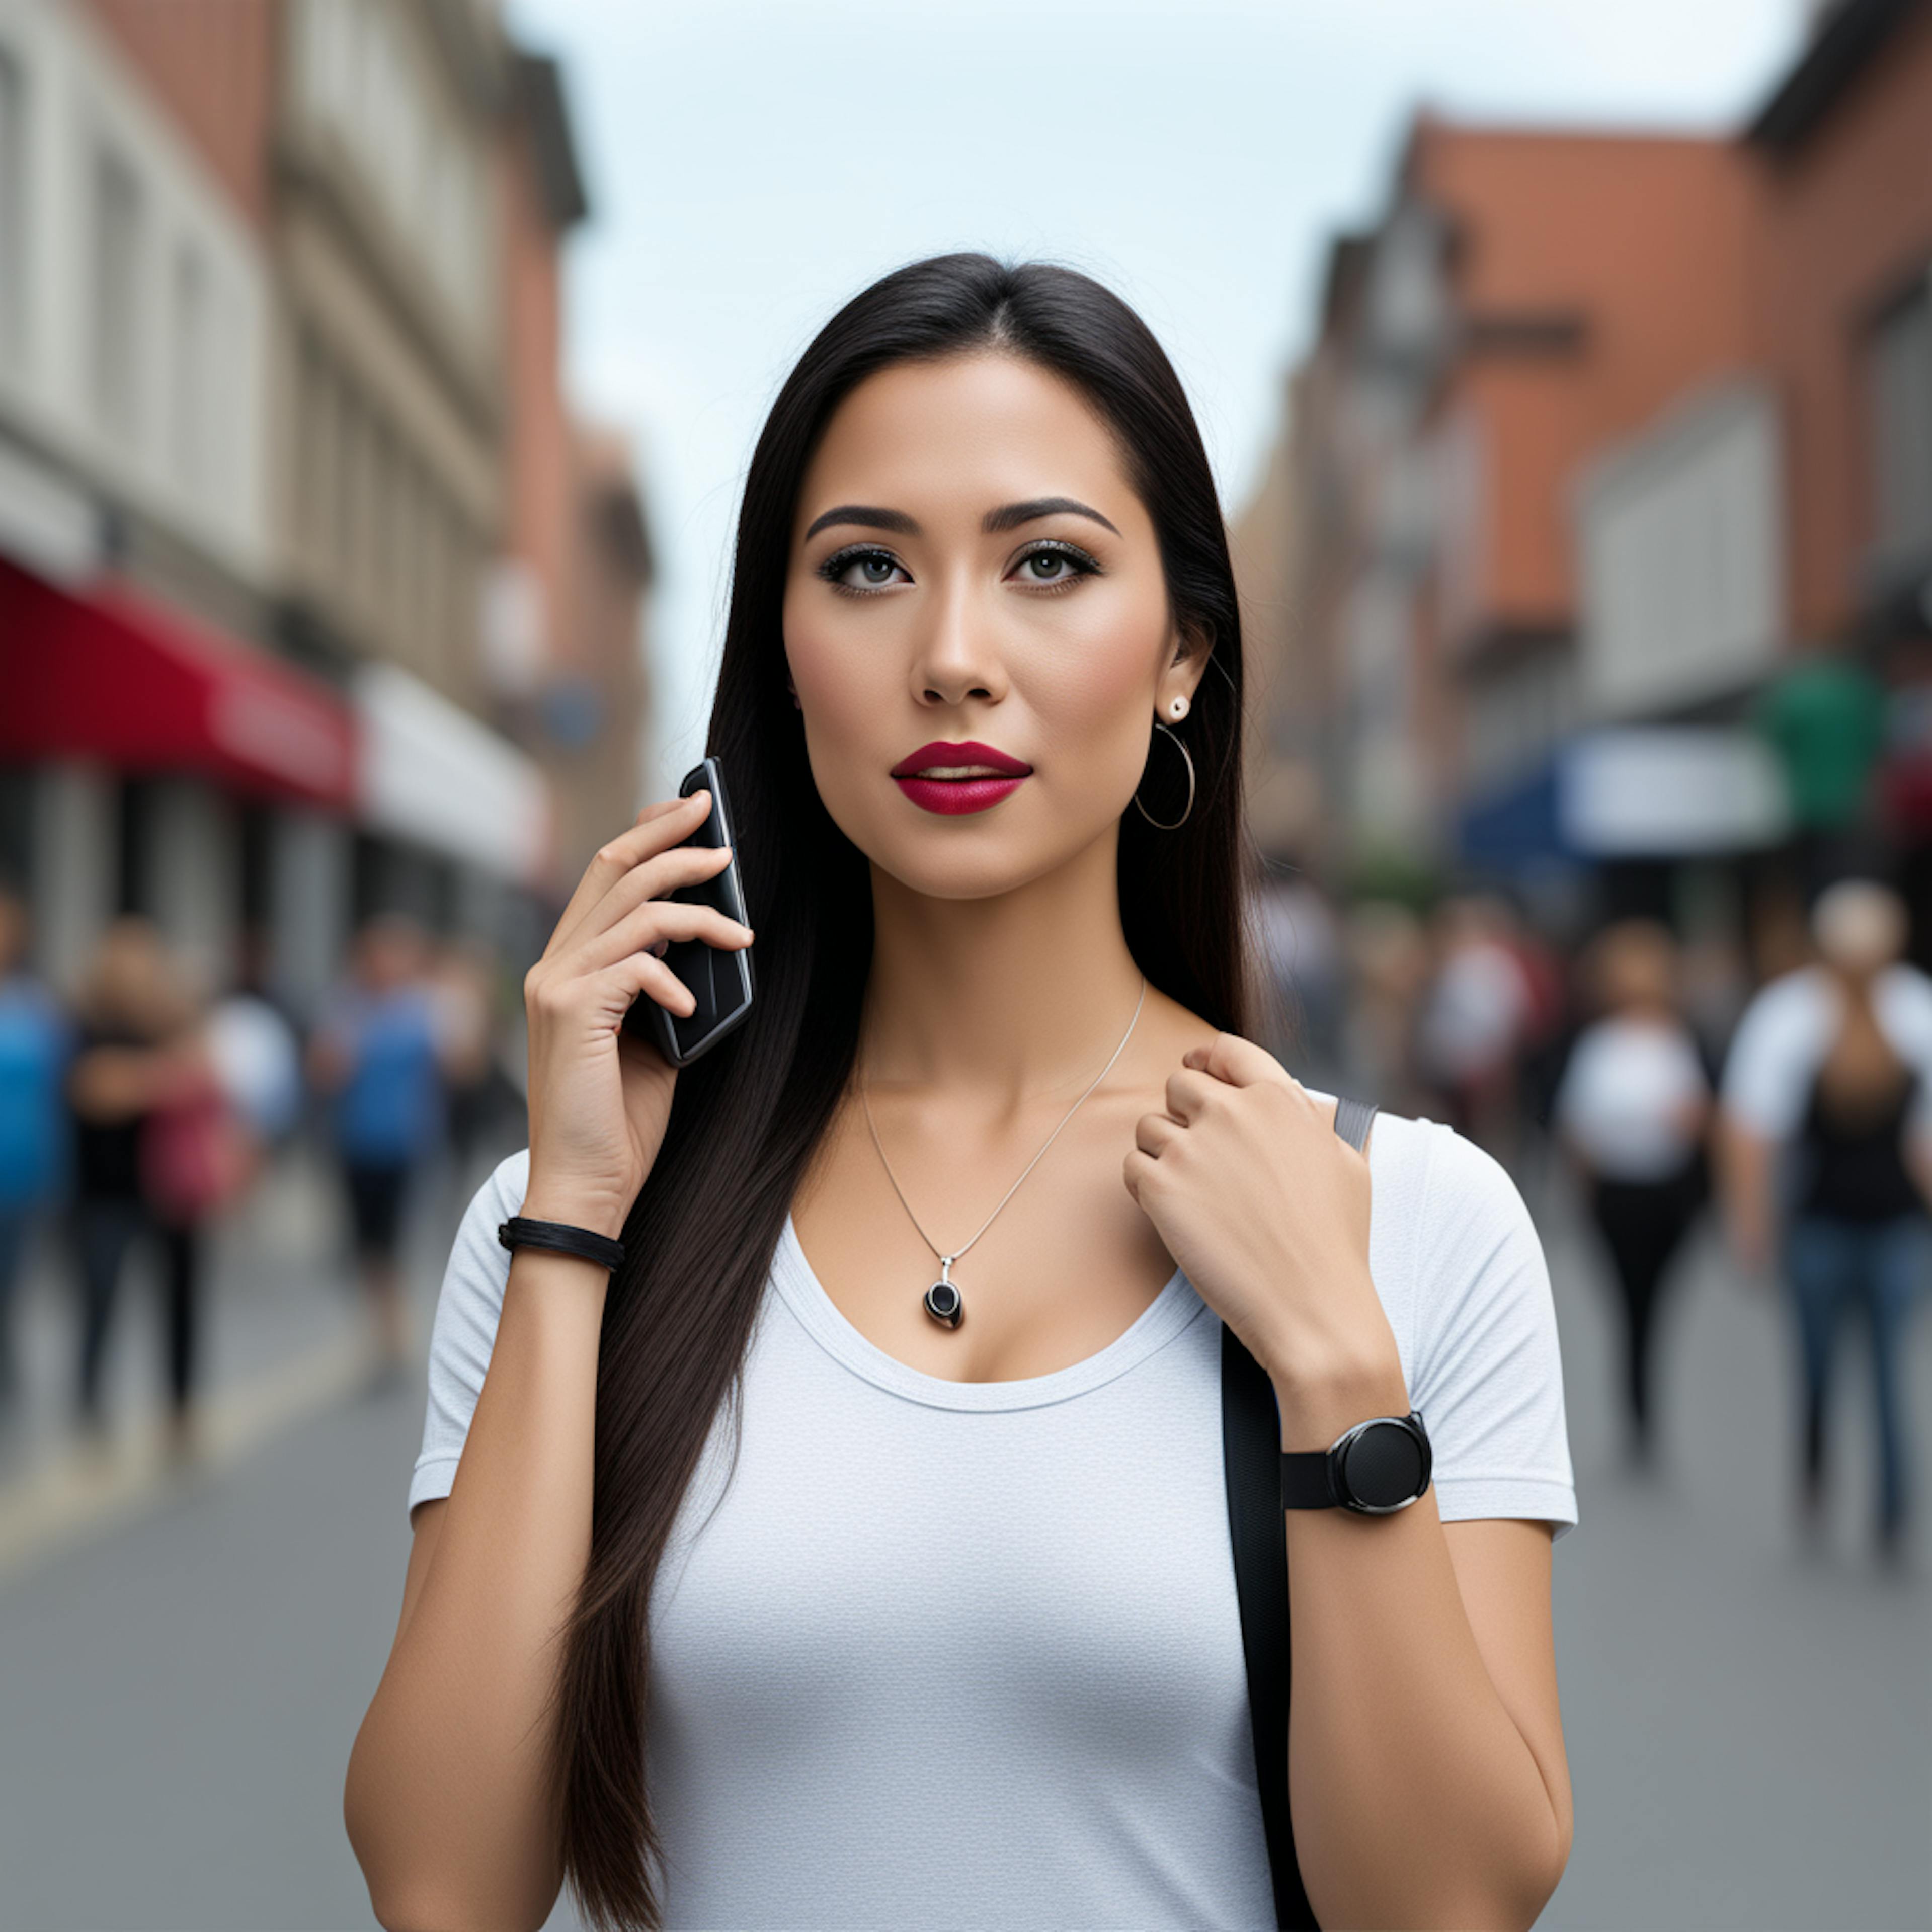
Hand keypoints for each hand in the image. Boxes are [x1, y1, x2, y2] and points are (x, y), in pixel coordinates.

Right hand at [521, 791, 753, 1238]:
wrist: (587, 1186)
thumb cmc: (620, 1119)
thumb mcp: (655, 1037)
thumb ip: (666, 984)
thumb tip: (712, 941)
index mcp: (568, 965)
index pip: (604, 874)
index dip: (647, 833)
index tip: (692, 811)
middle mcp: (553, 965)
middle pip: (613, 868)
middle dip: (670, 836)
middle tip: (719, 823)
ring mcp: (556, 985)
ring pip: (634, 909)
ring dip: (697, 908)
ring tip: (740, 928)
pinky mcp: (571, 1012)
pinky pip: (636, 965)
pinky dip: (674, 980)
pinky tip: (692, 1011)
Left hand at [1123, 1033, 1402, 1402]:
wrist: (1312, 1306)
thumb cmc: (1335, 1243)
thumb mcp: (1346, 1162)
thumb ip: (1313, 1121)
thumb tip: (1299, 1103)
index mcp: (1279, 1100)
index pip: (1227, 1050)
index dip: (1207, 1060)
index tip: (1198, 1072)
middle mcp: (1232, 1113)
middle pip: (1180, 1085)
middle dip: (1183, 1113)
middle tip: (1196, 1150)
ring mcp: (1193, 1149)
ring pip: (1149, 1126)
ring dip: (1161, 1152)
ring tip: (1189, 1190)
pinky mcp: (1161, 1188)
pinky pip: (1132, 1166)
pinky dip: (1144, 1186)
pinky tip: (1171, 1211)